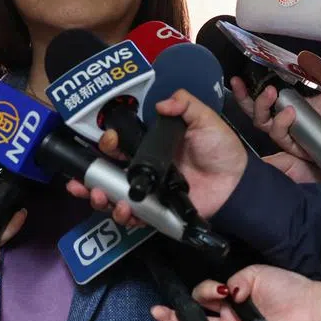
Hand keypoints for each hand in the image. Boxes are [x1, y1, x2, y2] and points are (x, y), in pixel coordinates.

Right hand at [66, 89, 247, 222]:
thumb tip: (160, 103)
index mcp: (151, 146)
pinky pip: (134, 216)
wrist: (238, 183)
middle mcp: (144, 169)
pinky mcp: (157, 212)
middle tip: (83, 181)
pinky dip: (124, 216)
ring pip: (114, 197)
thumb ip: (184, 105)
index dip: (109, 144)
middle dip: (90, 178)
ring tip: (100, 197)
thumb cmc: (221, 149)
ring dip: (100, 198)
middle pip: (108, 173)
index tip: (109, 142)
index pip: (120, 144)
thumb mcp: (205, 120)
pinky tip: (122, 210)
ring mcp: (149, 192)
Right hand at [151, 264, 320, 320]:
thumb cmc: (289, 289)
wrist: (314, 310)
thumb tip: (221, 292)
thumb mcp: (255, 275)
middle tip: (159, 314)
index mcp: (231, 302)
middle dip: (172, 318)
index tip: (203, 293)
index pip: (202, 300)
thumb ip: (233, 282)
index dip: (197, 296)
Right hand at [232, 52, 320, 192]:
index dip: (250, 90)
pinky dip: (281, 124)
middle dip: (245, 99)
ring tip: (271, 92)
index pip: (267, 99)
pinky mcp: (299, 149)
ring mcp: (293, 136)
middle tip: (241, 84)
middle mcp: (290, 122)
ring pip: (264, 125)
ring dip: (263, 108)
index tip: (240, 77)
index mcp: (297, 106)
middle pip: (257, 113)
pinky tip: (290, 112)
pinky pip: (282, 138)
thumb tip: (302, 55)